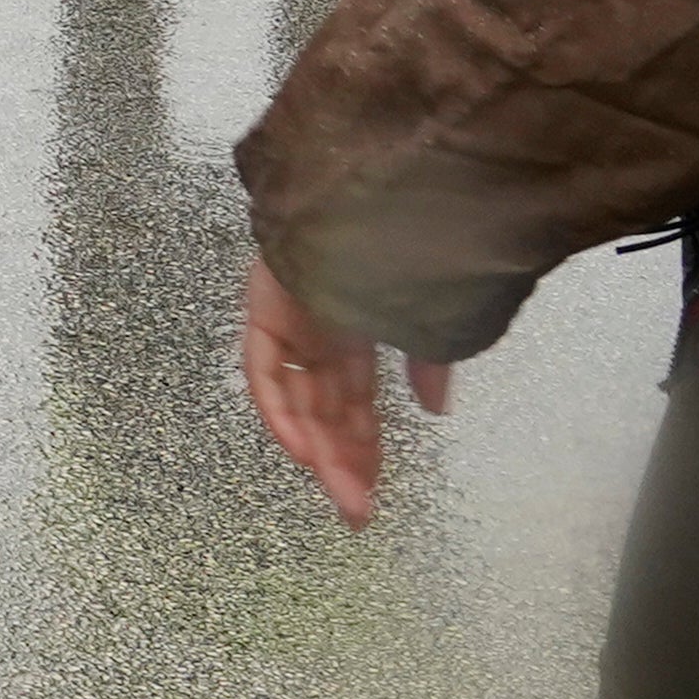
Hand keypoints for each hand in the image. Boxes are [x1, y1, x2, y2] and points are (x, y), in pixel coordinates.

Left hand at [240, 253, 449, 526]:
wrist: (383, 186)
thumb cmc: (413, 238)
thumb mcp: (430, 312)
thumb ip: (429, 362)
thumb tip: (434, 409)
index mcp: (357, 329)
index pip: (356, 405)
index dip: (363, 451)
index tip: (373, 496)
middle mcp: (320, 331)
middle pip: (326, 410)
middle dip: (342, 463)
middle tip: (356, 512)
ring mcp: (291, 321)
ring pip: (298, 400)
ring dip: (318, 449)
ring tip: (342, 495)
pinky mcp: (266, 308)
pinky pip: (265, 371)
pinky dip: (280, 411)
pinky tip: (303, 450)